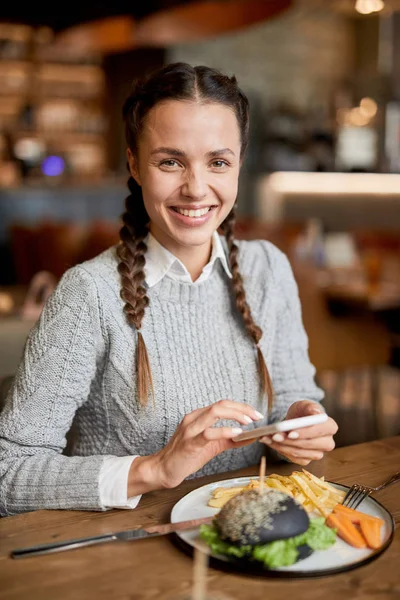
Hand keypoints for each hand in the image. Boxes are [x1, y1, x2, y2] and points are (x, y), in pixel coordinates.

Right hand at [128, 400, 262, 494]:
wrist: (164, 469)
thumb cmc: (187, 456)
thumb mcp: (212, 445)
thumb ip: (230, 439)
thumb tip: (251, 436)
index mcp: (199, 416)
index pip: (223, 404)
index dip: (241, 407)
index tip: (256, 414)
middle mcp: (194, 418)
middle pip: (221, 405)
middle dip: (242, 408)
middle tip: (257, 416)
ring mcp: (191, 429)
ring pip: (214, 412)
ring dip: (235, 415)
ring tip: (249, 422)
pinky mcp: (190, 443)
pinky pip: (208, 432)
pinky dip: (224, 430)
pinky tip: (236, 433)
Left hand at [260, 400, 337, 465]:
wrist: (295, 421)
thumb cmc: (303, 412)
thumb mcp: (305, 405)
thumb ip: (311, 407)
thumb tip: (316, 412)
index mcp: (330, 427)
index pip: (320, 431)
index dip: (305, 433)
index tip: (290, 433)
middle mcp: (327, 443)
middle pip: (308, 444)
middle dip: (289, 441)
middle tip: (274, 436)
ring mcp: (317, 453)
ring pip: (298, 452)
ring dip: (281, 445)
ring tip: (268, 437)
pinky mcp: (306, 460)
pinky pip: (293, 458)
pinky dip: (280, 450)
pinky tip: (270, 442)